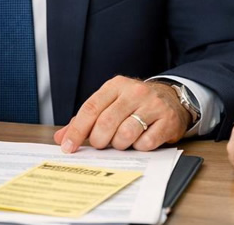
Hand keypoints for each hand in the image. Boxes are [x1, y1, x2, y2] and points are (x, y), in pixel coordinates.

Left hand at [54, 76, 189, 152]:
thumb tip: (61, 138)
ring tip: (122, 141)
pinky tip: (140, 140)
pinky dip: (139, 147)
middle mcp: (135, 92)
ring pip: (126, 134)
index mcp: (116, 85)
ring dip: (120, 145)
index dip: (77, 130)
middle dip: (99, 140)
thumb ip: (86, 120)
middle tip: (101, 145)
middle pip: (106, 122)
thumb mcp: (111, 104)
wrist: (172, 99)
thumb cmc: (135, 104)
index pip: (91, 108)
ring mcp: (153, 105)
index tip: (68, 147)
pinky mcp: (167, 120)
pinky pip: (146, 142)